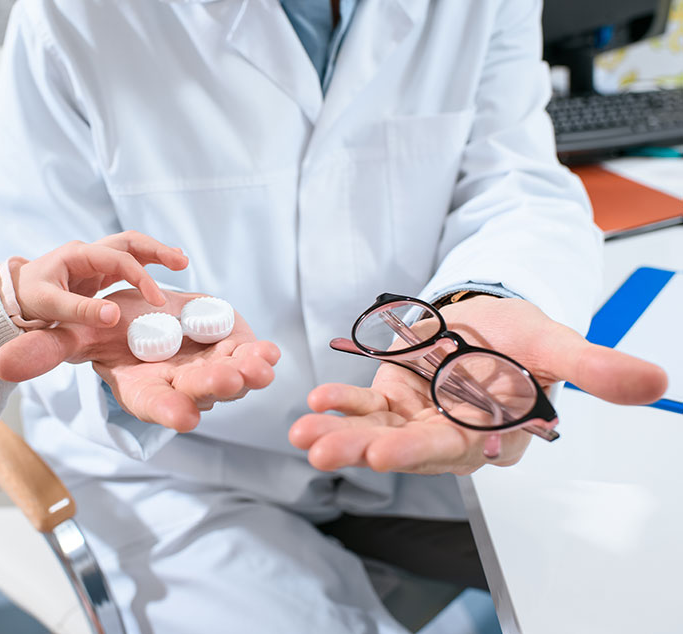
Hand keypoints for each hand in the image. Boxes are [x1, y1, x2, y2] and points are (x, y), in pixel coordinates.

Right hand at [0, 289, 279, 431]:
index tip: (184, 417)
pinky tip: (270, 350)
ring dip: (247, 373)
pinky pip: (250, 357)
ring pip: (232, 378)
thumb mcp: (77, 334)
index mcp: (143, 387)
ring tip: (258, 365)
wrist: (149, 317)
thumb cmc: (110, 329)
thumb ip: (46, 350)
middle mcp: (180, 386)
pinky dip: (261, 355)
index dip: (168, 411)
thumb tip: (1, 365)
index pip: (154, 405)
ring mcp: (211, 372)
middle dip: (213, 388)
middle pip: (198, 392)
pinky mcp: (234, 351)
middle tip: (227, 382)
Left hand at [11, 231, 187, 326]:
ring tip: (181, 260)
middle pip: (129, 242)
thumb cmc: (27, 300)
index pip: (119, 260)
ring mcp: (93, 261)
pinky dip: (146, 265)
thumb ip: (82, 311)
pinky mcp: (96, 273)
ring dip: (155, 253)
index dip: (141, 278)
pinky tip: (163, 270)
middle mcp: (88, 252)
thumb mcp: (50, 307)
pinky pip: (126, 263)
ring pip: (130, 249)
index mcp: (77, 255)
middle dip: (157, 250)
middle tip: (183, 261)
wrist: (11, 298)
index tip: (157, 300)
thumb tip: (115, 317)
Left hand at [289, 296, 667, 474]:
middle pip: (408, 447)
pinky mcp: (395, 401)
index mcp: (493, 432)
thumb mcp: (556, 343)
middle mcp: (452, 435)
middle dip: (366, 450)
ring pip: (379, 433)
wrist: (494, 319)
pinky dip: (340, 405)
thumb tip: (653, 382)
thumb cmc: (524, 337)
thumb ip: (595, 366)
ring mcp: (419, 419)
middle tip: (325, 453)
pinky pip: (365, 407)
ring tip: (304, 435)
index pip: (459, 448)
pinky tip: (315, 403)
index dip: (424, 450)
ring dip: (340, 434)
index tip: (388, 452)